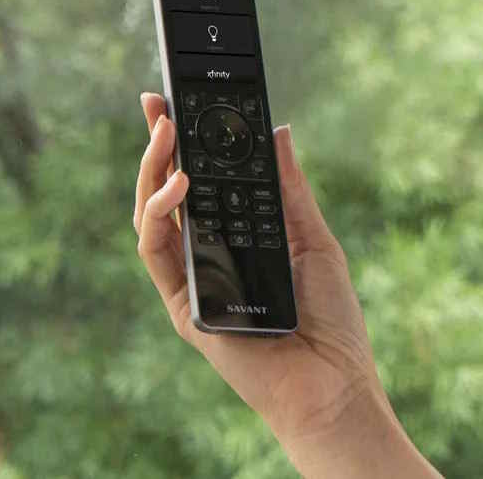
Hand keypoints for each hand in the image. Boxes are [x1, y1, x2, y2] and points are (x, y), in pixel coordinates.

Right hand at [134, 93, 439, 477]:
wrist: (333, 382)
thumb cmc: (331, 320)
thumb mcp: (314, 238)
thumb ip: (291, 188)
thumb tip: (279, 130)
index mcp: (235, 237)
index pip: (198, 181)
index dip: (182, 141)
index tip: (173, 99)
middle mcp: (206, 256)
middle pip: (166, 191)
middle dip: (156, 144)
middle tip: (158, 104)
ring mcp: (190, 280)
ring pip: (149, 216)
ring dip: (152, 170)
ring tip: (168, 133)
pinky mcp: (182, 305)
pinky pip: (155, 252)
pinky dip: (160, 214)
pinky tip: (180, 185)